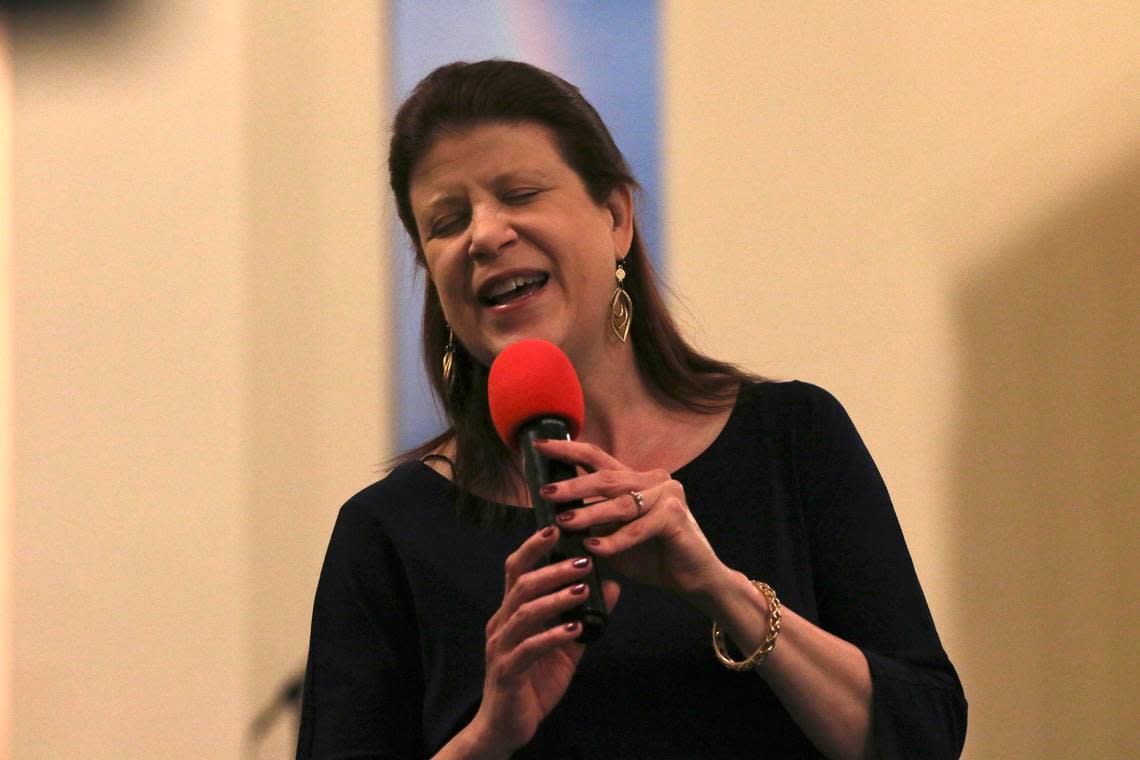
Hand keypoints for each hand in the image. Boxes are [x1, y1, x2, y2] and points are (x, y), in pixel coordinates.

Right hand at [469, 525, 620, 755]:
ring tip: (583, 589)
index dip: (533, 546)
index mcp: (511, 612)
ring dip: (555, 597)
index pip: (517, 569)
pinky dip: (553, 636)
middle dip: (552, 568)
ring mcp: (501, 647)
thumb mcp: (567, 646)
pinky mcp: (508, 672)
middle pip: (521, 584)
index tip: (557, 528)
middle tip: (583, 559)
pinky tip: (576, 629)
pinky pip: (529, 648)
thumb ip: (585, 616)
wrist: (505, 726)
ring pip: (524, 612)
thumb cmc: (534, 681)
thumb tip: (613, 585)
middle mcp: (501, 623)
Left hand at [533, 439, 729, 603]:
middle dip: (573, 484)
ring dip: (589, 513)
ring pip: (620, 503)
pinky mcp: (675, 516)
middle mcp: (653, 480)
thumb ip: (590, 523)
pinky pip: (638, 528)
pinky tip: (594, 547)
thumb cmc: (651, 558)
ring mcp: (667, 495)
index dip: (568, 449)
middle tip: (545, 492)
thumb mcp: (612, 537)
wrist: (694, 580)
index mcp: (636, 479)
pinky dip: (614, 540)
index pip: (597, 457)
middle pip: (606, 477)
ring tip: (563, 522)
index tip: (539, 445)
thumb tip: (551, 517)